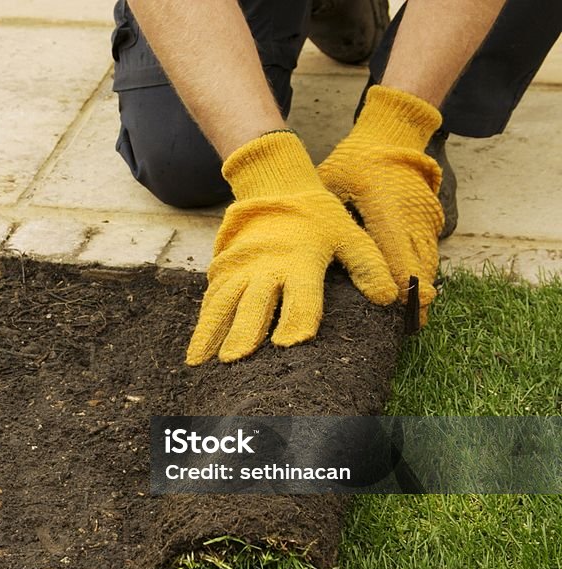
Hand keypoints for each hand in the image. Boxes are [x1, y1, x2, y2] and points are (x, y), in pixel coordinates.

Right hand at [186, 131, 397, 364]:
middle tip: (236, 359)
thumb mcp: (349, 235)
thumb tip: (389, 297)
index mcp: (300, 261)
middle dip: (244, 332)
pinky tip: (197, 349)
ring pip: (223, 304)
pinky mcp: (224, 270)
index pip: (301, 297)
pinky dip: (202, 324)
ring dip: (212, 333)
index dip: (298, 320)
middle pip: (254, 304)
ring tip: (201, 362)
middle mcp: (266, 267)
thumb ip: (368, 265)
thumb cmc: (317, 218)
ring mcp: (241, 269)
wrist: (275, 187)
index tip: (291, 344)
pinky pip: (211, 300)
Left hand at [318, 85, 444, 323]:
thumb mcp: (331, 186)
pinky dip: (422, 273)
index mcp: (387, 212)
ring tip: (412, 320)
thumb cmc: (352, 163)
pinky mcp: (430, 221)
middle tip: (406, 328)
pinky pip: (428, 253)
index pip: (396, 258)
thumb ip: (325, 219)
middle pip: (419, 268)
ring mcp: (425, 220)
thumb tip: (304, 250)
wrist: (390, 137)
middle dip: (415, 299)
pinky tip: (415, 295)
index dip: (398, 289)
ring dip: (421, 290)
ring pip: (427, 263)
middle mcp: (412, 219)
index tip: (396, 313)